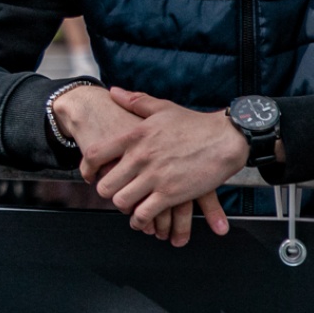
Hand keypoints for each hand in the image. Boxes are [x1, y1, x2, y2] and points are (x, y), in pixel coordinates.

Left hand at [71, 87, 239, 245]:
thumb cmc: (195, 123)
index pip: (95, 155)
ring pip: (122, 201)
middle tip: (113, 193)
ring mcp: (154, 177)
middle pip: (105, 184)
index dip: (87, 168)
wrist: (226, 138)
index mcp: (133, 137)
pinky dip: (141, 220)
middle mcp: (139, 158)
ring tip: (128, 207)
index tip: (90, 176)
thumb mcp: (162, 108)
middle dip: (106, 192)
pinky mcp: (171, 194)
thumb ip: (134, 101)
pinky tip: (142, 220)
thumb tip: (113, 92)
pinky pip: (144, 213)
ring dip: (123, 207)